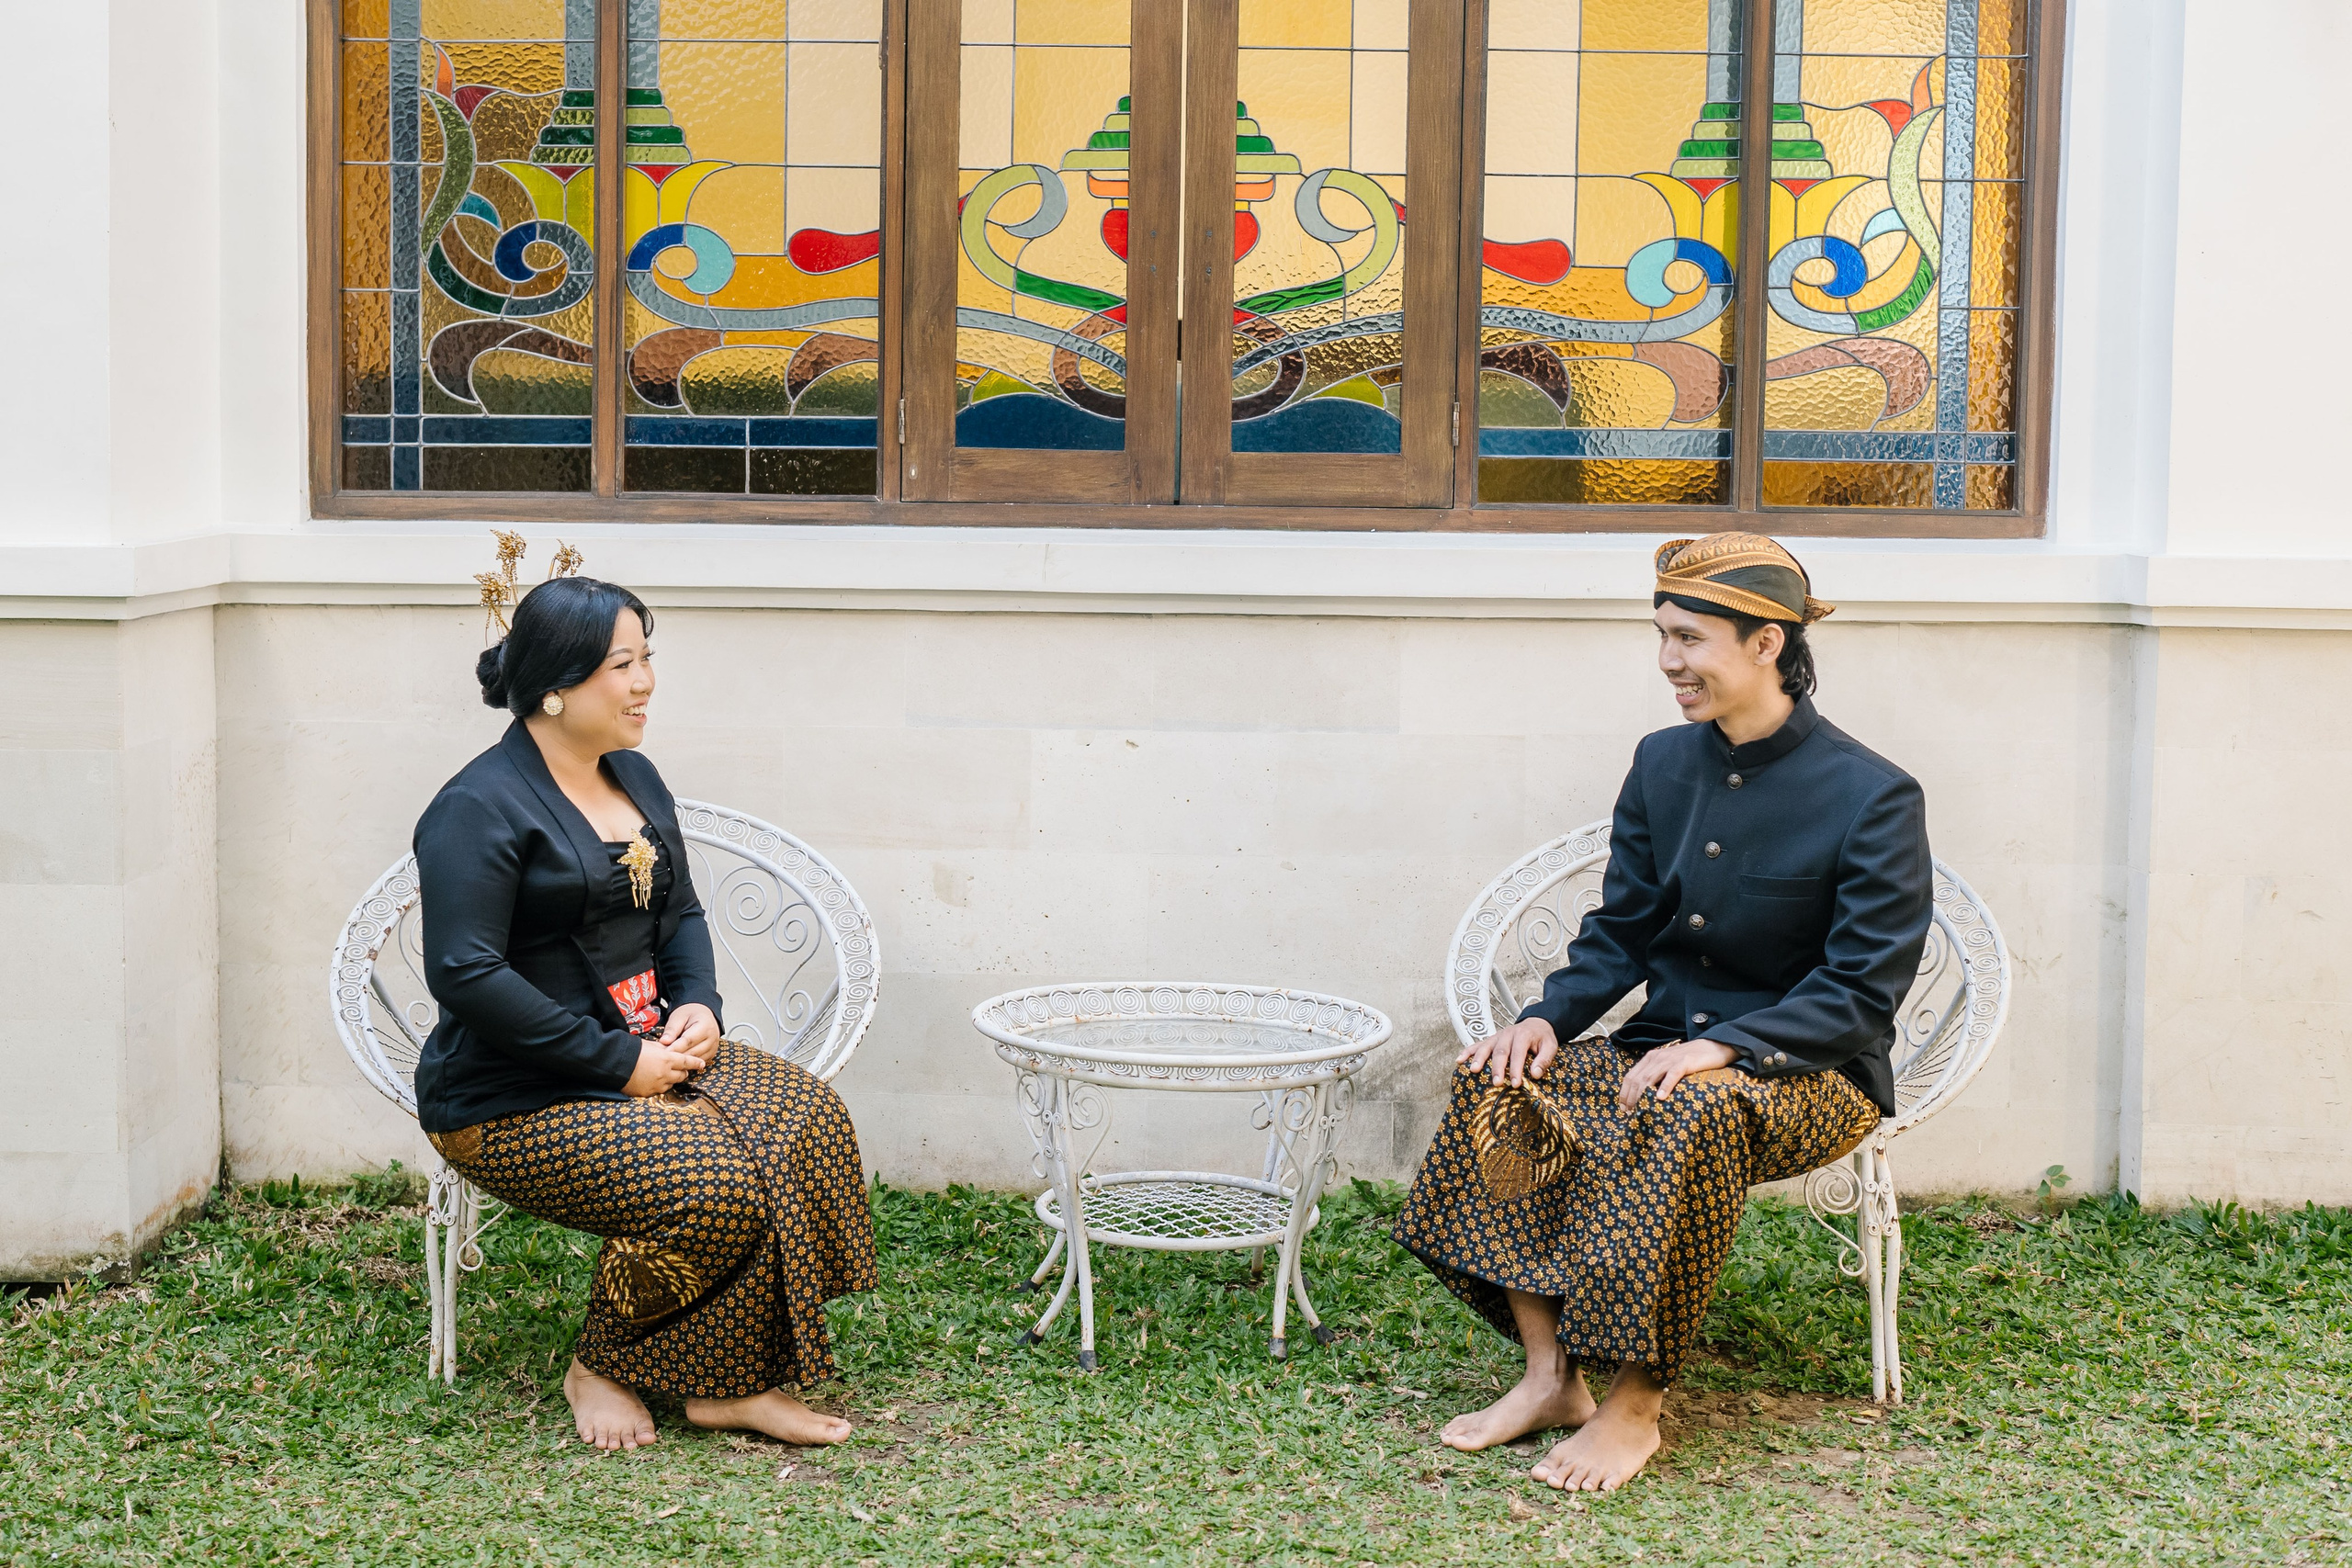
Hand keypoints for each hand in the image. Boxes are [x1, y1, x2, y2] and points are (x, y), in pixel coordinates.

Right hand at [622, 1040, 701, 1096]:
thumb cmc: (633, 1051)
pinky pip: (660, 1090)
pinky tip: (653, 1080)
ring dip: (671, 1079)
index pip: (687, 1062)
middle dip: (682, 1071)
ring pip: (672, 1084)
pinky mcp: (649, 1093)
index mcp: (667, 1059)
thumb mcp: (651, 1046)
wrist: (615, 1064)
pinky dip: (660, 1085)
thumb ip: (664, 1050)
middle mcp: (665, 1074)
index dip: (696, 1063)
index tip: (702, 1064)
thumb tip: (671, 1050)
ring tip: (663, 1074)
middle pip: (682, 1075)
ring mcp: (657, 1085)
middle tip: (679, 1068)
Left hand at [657, 1003, 721, 1067]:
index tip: (664, 1052)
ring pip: (696, 1059)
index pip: (689, 1040)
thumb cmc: (690, 1014)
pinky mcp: (711, 1054)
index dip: (675, 1047)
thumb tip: (664, 1041)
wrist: (702, 1015)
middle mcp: (712, 1038)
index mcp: (706, 1025)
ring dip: (682, 1061)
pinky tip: (678, 1060)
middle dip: (678, 1056)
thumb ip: (672, 1029)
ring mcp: (713, 1047)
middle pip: (693, 1052)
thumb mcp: (678, 1017)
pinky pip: (698, 1062)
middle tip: (663, 1058)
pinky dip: (688, 1063)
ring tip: (669, 1060)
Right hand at [1457, 1017, 1559, 1086]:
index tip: (1516, 1084)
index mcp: (1523, 1035)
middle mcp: (1508, 1034)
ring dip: (1479, 1059)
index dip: (1516, 1069)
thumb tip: (1535, 1074)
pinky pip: (1477, 1044)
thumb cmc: (1542, 1038)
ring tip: (1474, 1070)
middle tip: (1496, 1082)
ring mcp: (1497, 1036)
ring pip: (1486, 1047)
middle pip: (1500, 1051)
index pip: (1518, 1053)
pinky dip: (1467, 1052)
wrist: (1536, 1023)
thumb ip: (1544, 1060)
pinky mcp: (1491, 1039)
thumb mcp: (1551, 1047)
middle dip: (1497, 1068)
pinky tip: (1460, 1060)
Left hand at [1617, 1039, 1737, 1112]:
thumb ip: (1656, 1076)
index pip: (1630, 1076)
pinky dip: (1665, 1086)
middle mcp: (1656, 1058)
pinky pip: (1672, 1075)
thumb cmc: (1688, 1061)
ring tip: (1639, 1110)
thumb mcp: (1667, 1066)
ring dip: (1642, 1095)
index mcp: (1650, 1059)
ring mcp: (1669, 1059)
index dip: (1624, 1093)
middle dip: (1631, 1097)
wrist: (1711, 1046)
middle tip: (1630, 1113)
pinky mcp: (1684, 1062)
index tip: (1623, 1108)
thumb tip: (1644, 1097)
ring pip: (1649, 1078)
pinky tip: (1661, 1098)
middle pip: (1637, 1079)